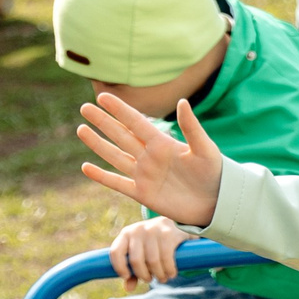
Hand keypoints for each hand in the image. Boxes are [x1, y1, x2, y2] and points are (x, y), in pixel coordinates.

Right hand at [78, 93, 224, 226]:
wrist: (217, 203)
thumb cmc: (215, 173)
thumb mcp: (205, 148)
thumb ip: (191, 127)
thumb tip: (182, 101)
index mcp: (163, 143)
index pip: (136, 122)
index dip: (120, 109)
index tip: (103, 95)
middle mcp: (149, 156)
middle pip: (121, 135)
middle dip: (103, 122)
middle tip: (85, 107)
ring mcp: (144, 175)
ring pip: (115, 156)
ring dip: (98, 144)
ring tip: (81, 129)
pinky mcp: (142, 194)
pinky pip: (117, 184)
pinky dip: (102, 176)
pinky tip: (85, 167)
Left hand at [109, 216, 188, 288]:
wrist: (174, 224)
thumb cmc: (153, 243)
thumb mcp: (140, 253)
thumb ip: (133, 270)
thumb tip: (128, 289)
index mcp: (126, 234)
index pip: (116, 252)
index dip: (119, 267)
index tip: (127, 277)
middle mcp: (137, 230)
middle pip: (136, 260)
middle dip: (143, 275)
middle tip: (149, 279)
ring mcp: (153, 230)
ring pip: (152, 261)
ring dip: (158, 274)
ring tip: (162, 278)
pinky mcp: (167, 234)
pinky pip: (166, 258)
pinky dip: (169, 270)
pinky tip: (171, 273)